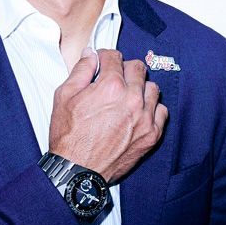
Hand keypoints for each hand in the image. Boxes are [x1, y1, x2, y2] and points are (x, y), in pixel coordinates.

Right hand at [49, 48, 167, 183]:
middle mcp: (132, 99)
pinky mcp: (152, 135)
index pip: (115, 57)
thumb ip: (81, 71)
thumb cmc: (69, 136)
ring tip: (127, 96)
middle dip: (124, 69)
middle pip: (137, 68)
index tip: (102, 63)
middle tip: (114, 78)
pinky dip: (152, 108)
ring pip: (152, 88)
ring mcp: (144, 117)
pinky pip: (161, 111)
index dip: (105, 57)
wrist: (77, 170)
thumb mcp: (64, 96)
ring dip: (140, 87)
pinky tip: (138, 112)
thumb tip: (91, 54)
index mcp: (110, 86)